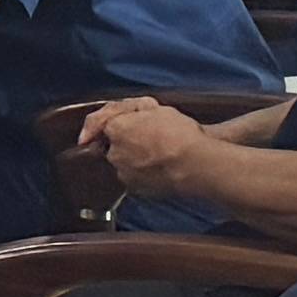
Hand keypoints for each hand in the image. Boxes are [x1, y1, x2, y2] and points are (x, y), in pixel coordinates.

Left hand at [70, 98, 198, 193]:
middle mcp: (114, 153)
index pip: (100, 124)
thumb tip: (117, 118)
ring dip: (134, 159)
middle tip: (148, 139)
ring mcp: (124, 173)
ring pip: (123, 163)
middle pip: (112, 145)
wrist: (196, 164)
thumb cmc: (178, 133)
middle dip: (125, 142)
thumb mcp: (153, 107)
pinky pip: (134, 178)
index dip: (106, 123)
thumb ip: (129, 109)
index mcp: (115, 129)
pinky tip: (160, 169)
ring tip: (159, 156)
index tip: (102, 130)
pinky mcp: (136, 189)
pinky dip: (143, 174)